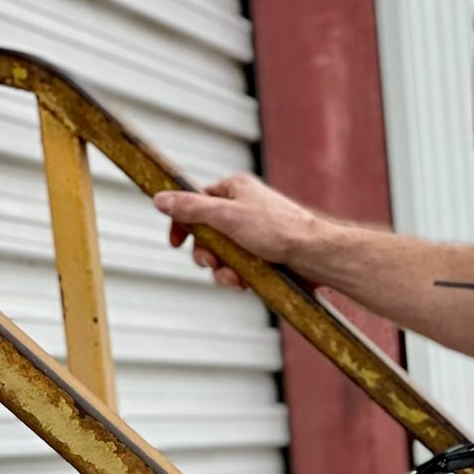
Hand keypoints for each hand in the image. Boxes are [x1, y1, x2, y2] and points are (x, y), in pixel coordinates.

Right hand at [152, 176, 333, 287]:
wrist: (315, 256)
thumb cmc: (276, 230)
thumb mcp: (226, 216)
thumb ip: (192, 209)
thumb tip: (159, 199)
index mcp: (235, 190)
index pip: (197, 202)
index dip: (183, 222)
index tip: (176, 243)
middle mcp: (244, 209)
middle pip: (208, 232)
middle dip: (205, 252)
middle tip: (211, 262)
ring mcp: (255, 234)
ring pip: (224, 254)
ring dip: (222, 269)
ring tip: (232, 277)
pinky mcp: (265, 256)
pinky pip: (241, 267)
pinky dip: (238, 277)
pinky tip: (244, 283)